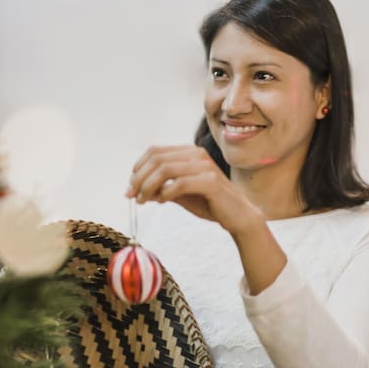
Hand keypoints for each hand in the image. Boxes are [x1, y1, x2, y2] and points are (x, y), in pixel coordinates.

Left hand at [126, 145, 261, 234]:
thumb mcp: (178, 194)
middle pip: (157, 159)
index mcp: (189, 152)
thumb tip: (133, 191)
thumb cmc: (208, 202)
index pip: (155, 151)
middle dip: (140, 178)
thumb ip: (159, 188)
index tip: (130, 187)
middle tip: (132, 196)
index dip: (138, 167)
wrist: (237, 215)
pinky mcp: (211, 181)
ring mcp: (205, 166)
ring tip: (143, 200)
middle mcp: (196, 154)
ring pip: (165, 169)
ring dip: (149, 186)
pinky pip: (180, 183)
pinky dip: (166, 193)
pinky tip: (162, 201)